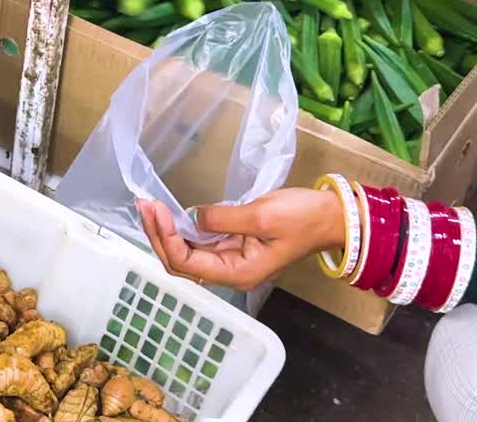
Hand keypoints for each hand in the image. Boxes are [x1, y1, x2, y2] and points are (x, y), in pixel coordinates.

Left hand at [135, 188, 346, 290]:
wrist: (333, 216)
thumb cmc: (304, 218)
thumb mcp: (262, 215)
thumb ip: (222, 218)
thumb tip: (191, 217)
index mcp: (239, 273)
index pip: (187, 263)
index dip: (166, 238)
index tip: (155, 209)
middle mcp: (230, 272)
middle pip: (180, 262)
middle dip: (158, 235)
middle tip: (143, 204)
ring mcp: (230, 260)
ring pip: (185, 252)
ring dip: (164, 231)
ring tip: (148, 206)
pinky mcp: (232, 245)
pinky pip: (198, 242)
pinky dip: (180, 228)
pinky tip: (167, 213)